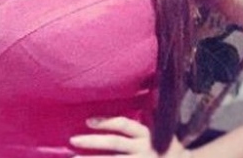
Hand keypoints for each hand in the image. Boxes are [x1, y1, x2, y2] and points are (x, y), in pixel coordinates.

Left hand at [69, 116, 190, 156]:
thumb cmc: (170, 147)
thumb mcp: (162, 130)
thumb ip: (149, 116)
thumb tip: (141, 92)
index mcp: (147, 135)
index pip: (123, 125)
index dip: (106, 122)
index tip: (88, 121)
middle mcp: (144, 149)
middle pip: (114, 144)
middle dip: (92, 142)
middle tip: (72, 140)